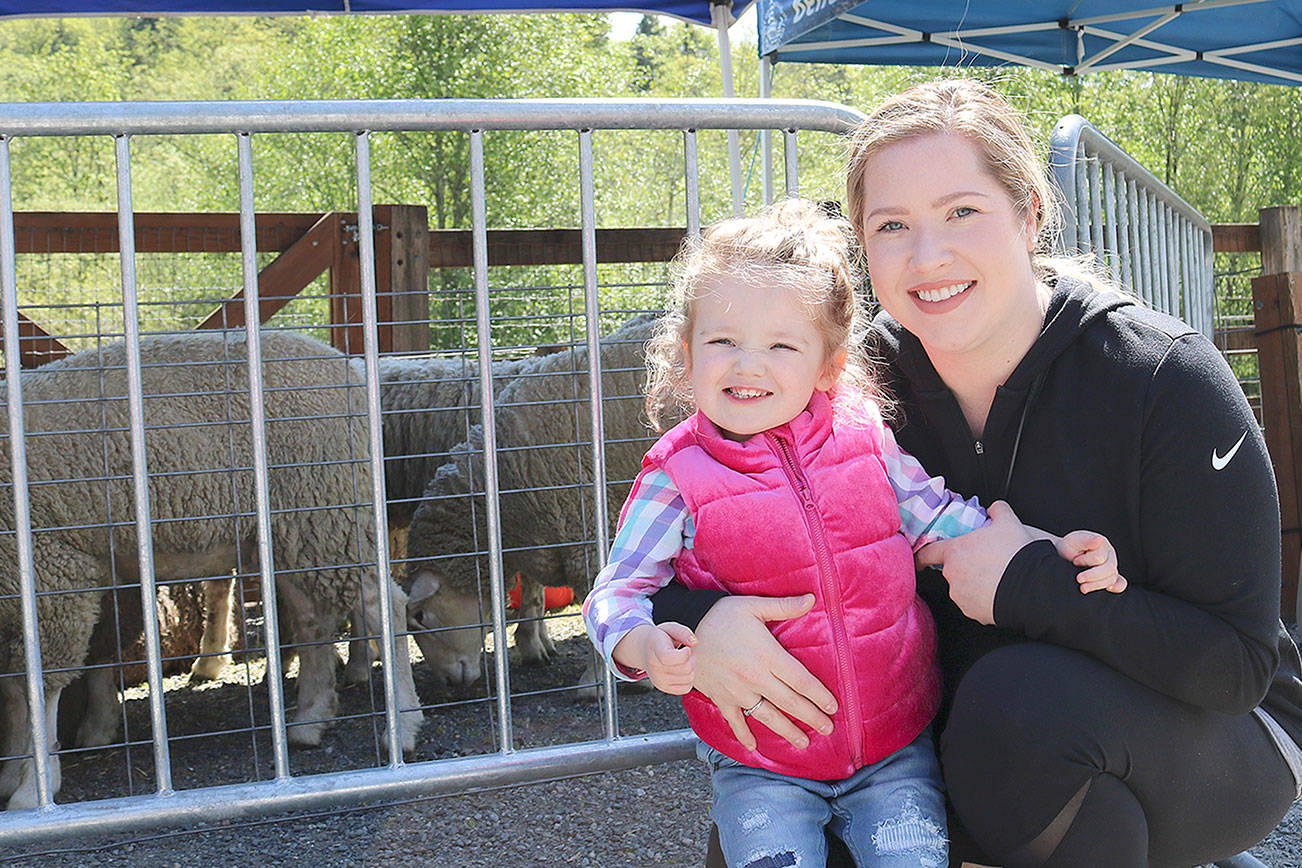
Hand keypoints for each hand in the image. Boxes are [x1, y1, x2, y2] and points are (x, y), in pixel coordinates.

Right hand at [612, 623, 696, 694]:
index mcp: (655, 649)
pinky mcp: (664, 688)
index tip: (687, 648)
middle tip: (687, 651)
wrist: (644, 650)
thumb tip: (695, 642)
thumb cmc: (659, 638)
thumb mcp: (669, 628)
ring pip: (689, 678)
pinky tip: (683, 669)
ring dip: (692, 668)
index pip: (669, 658)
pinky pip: (686, 688)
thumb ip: (683, 632)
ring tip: (685, 659)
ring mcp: (658, 680)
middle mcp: (654, 667)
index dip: (684, 654)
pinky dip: (689, 679)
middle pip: (686, 668)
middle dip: (692, 658)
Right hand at [692, 594, 837, 750]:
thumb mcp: (753, 606)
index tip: (833, 707)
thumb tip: (811, 599)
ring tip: (803, 743)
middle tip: (828, 729)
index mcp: (767, 655)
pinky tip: (754, 746)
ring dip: (787, 731)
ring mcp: (737, 690)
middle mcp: (755, 676)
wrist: (684, 630)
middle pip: (790, 702)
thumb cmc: (721, 616)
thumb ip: (784, 606)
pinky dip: (743, 734)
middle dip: (811, 717)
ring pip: (767, 716)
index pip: (801, 680)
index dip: (819, 695)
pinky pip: (735, 720)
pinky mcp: (721, 697)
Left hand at [915, 500, 1032, 624]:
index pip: (927, 553)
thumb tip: (995, 508)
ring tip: (994, 579)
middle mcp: (953, 575)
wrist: (1032, 587)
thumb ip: (998, 510)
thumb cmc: (1017, 554)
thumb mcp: (1009, 523)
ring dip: (972, 584)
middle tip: (982, 564)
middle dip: (963, 567)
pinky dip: (981, 600)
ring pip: (962, 588)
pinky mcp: (972, 612)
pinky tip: (997, 593)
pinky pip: (973, 604)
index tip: (921, 559)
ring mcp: (961, 595)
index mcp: (955, 552)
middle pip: (951, 570)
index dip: (923, 555)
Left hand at [1058, 530, 1128, 593]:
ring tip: (1083, 588)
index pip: (1100, 556)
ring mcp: (1111, 567)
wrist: (1063, 555)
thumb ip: (1086, 540)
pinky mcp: (1109, 577)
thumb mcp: (1073, 541)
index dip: (1086, 560)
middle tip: (1079, 579)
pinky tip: (1109, 589)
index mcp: (1102, 545)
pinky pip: (1120, 583)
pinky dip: (1117, 587)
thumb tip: (1100, 539)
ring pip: (1112, 578)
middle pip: (1109, 568)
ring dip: (1097, 585)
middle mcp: (1109, 556)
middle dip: (1093, 575)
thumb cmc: (1070, 547)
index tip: (1075, 561)